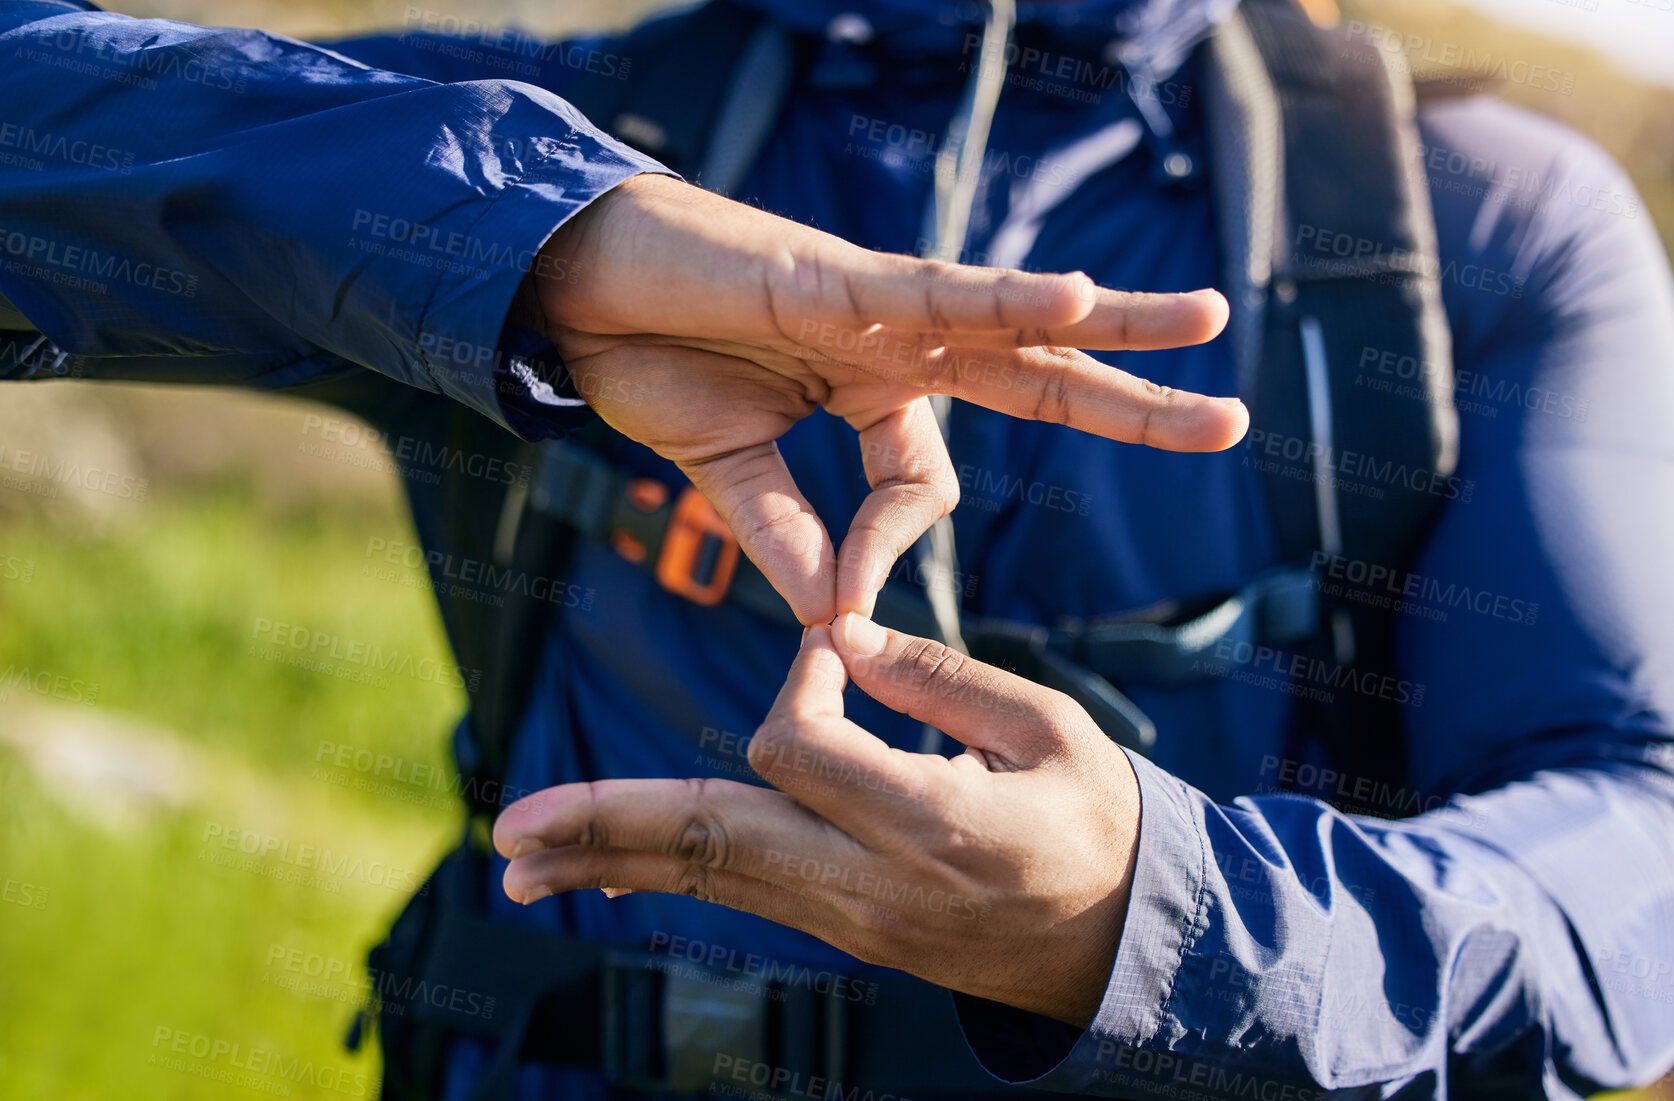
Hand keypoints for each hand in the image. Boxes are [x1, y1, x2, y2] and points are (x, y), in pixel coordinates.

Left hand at [493, 614, 1140, 1027]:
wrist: (1120, 947)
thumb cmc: (1095, 824)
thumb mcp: (1051, 732)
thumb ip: (943, 679)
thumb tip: (843, 637)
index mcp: (934, 825)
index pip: (802, 746)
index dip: (802, 678)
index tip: (837, 646)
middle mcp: (873, 886)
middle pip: (715, 843)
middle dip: (610, 825)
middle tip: (512, 829)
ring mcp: (850, 921)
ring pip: (710, 877)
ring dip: (611, 856)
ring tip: (518, 853)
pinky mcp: (842, 930)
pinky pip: (739, 890)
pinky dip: (665, 868)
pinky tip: (599, 865)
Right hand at [531, 173, 1243, 622]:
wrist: (574, 290)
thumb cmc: (652, 359)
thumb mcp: (729, 472)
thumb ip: (783, 535)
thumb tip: (830, 620)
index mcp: (874, 393)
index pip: (923, 486)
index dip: (887, 553)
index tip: (835, 613)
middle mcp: (898, 346)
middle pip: (1039, 375)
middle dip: (1134, 398)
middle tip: (1231, 418)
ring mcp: (875, 309)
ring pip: (1016, 317)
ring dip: (1115, 321)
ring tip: (1209, 319)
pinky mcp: (832, 279)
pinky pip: (933, 292)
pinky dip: (1001, 298)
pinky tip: (1073, 298)